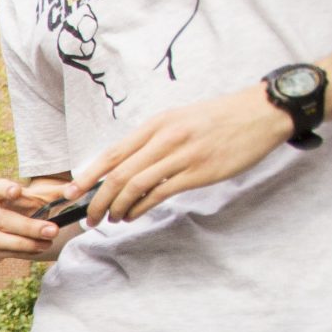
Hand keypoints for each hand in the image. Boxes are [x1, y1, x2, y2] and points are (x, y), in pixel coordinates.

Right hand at [0, 176, 75, 267]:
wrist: (7, 231)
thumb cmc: (23, 210)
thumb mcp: (40, 199)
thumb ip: (58, 193)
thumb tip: (75, 191)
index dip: (5, 190)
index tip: (18, 191)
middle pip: (2, 219)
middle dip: (29, 227)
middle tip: (53, 231)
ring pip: (0, 240)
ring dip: (26, 244)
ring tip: (47, 244)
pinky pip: (0, 253)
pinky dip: (20, 253)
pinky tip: (36, 250)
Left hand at [73, 85, 295, 224]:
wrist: (261, 113)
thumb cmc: (218, 119)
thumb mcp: (179, 120)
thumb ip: (152, 141)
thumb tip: (122, 166)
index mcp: (156, 124)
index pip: (111, 153)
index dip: (87, 177)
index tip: (70, 194)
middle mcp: (164, 138)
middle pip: (118, 174)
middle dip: (97, 199)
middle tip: (88, 217)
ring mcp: (182, 156)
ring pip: (135, 186)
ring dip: (117, 207)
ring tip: (111, 218)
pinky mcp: (199, 172)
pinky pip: (160, 194)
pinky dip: (140, 208)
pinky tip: (133, 215)